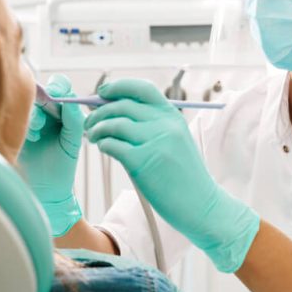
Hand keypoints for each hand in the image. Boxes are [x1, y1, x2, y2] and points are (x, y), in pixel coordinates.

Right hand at [19, 74, 84, 236]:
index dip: (59, 85)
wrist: (46, 191)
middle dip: (45, 96)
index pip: (61, 86)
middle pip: (42, 90)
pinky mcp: (14, 130)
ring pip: (28, 104)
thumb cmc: (62, 166)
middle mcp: (44, 112)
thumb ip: (74, 120)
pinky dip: (25, 123)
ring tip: (38, 130)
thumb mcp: (73, 142)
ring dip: (35, 113)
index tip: (58, 92)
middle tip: (49, 102)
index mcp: (62, 111)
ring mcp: (28, 120)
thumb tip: (69, 99)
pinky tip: (31, 137)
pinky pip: (16, 118)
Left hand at [84, 79, 259, 272]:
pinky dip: (103, 144)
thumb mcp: (176, 141)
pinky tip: (104, 148)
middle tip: (90, 122)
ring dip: (97, 129)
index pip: (142, 88)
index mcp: (172, 116)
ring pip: (113, 124)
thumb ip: (153, 125)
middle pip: (122, 105)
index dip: (118, 86)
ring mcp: (154, 142)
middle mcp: (164, 124)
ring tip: (94, 137)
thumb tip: (116, 112)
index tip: (103, 92)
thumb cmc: (184, 176)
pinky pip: (112, 145)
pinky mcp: (143, 162)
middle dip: (99, 111)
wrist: (201, 204)